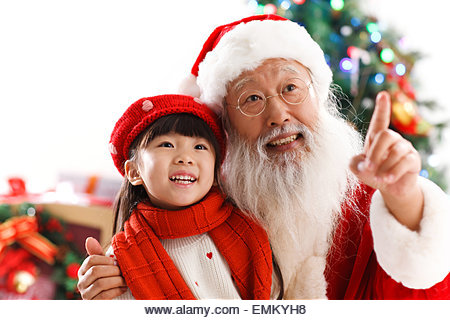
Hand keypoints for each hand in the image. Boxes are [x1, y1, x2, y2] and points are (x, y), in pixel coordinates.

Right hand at [77, 237, 126, 299]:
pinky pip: (105, 295)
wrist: (112, 298)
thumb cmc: (109, 278)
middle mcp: (81, 283)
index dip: (106, 259)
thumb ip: (98, 254)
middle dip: (113, 270)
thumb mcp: (104, 265)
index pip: (91, 260)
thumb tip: (89, 239)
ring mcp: (85, 294)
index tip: (115, 262)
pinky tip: (123, 288)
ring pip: (101, 283)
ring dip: (117, 280)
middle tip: (122, 271)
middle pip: (96, 271)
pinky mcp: (93, 303)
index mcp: (83, 271)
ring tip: (125, 279)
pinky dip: (117, 290)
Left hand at [350, 91, 422, 228]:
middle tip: (368, 168)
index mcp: (377, 137)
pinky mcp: (414, 160)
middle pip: (386, 135)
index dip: (381, 108)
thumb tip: (363, 163)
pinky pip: (404, 162)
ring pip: (396, 151)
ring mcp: (405, 148)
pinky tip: (387, 179)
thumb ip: (354, 163)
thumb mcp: (358, 168)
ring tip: (378, 177)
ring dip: (383, 166)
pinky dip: (393, 172)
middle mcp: (393, 139)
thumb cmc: (372, 173)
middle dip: (375, 152)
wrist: (389, 188)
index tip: (383, 94)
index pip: (380, 120)